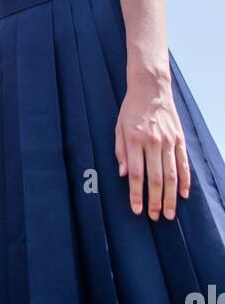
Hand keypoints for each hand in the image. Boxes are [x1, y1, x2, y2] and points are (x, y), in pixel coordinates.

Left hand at [115, 75, 190, 218]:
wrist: (151, 87)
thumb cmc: (131, 109)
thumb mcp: (118, 127)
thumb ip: (120, 151)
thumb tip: (123, 175)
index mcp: (134, 139)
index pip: (136, 173)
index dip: (137, 194)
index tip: (137, 210)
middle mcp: (153, 141)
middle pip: (156, 178)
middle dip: (155, 201)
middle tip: (156, 217)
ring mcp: (168, 140)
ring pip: (171, 175)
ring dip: (171, 197)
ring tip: (169, 213)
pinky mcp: (179, 138)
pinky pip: (183, 163)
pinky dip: (184, 180)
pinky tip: (183, 194)